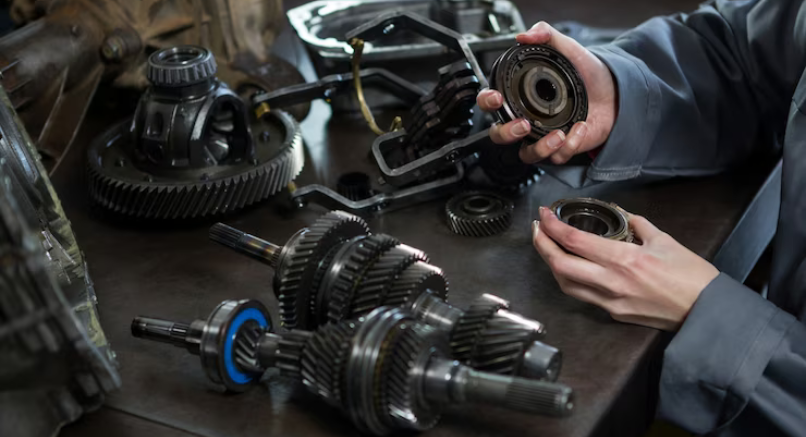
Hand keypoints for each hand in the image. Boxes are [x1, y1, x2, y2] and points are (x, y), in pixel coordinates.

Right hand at [478, 22, 617, 164]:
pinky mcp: (562, 149)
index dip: (487, 101)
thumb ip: (545, 35)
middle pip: (499, 135)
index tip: (497, 97)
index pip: (491, 103)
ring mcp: (543, 136)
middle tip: (523, 124)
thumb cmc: (587, 73)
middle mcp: (527, 118)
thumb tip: (524, 35)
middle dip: (507, 133)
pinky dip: (570, 145)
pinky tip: (581, 128)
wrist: (616, 91)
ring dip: (539, 148)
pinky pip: (557, 157)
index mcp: (520, 96)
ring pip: (526, 154)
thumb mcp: (567, 48)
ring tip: (558, 135)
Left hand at [532, 207, 718, 330]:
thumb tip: (620, 213)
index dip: (553, 226)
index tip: (544, 214)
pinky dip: (570, 280)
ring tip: (548, 247)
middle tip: (537, 229)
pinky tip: (569, 267)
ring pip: (566, 284)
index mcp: (624, 260)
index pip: (574, 241)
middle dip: (541, 245)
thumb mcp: (664, 240)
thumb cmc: (691, 276)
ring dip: (551, 265)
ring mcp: (611, 301)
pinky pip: (583, 296)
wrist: (706, 311)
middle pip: (560, 265)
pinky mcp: (614, 313)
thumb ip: (637, 224)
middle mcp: (612, 282)